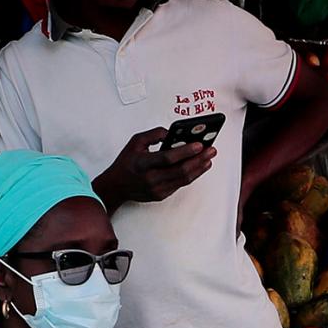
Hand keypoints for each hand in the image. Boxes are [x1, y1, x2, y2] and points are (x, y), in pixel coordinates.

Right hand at [95, 127, 214, 205]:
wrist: (116, 186)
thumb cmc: (126, 162)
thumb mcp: (136, 142)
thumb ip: (155, 134)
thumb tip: (173, 133)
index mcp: (143, 164)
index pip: (167, 158)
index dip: (185, 151)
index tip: (199, 144)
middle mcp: (151, 179)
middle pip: (180, 170)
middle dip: (199, 159)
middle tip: (211, 150)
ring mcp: (157, 189)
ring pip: (184, 179)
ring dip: (199, 168)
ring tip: (209, 158)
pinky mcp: (161, 195)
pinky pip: (180, 184)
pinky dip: (192, 175)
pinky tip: (198, 167)